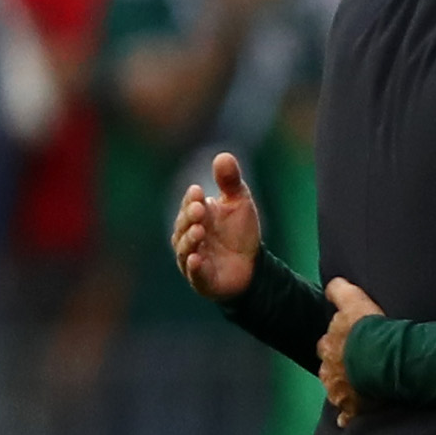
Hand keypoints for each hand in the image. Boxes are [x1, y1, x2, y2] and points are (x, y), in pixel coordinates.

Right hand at [173, 152, 261, 301]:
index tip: (198, 191)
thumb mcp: (239, 203)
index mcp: (196, 217)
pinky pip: (194, 273)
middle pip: (183, 226)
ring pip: (184, 249)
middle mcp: (189, 237)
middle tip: (199, 210)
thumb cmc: (240, 232)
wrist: (253, 266)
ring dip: (190, 240)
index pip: (189, 206)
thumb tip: (223, 155)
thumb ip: (230, 182)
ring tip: (199, 231)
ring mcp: (193, 258)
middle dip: (189, 217)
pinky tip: (196, 259)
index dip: (191, 200)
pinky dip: (193, 266)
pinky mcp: (202, 279)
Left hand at [319, 277, 380, 422]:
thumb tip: (331, 285)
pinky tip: (349, 418)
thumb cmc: (369, 330)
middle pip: (329, 370)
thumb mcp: (354, 300)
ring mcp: (339, 392)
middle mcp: (328, 372)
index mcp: (327, 346)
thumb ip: (339, 291)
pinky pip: (346, 416)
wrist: (385, 358)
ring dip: (343, 390)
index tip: (348, 342)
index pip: (326, 344)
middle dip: (338, 368)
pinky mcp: (353, 408)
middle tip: (354, 365)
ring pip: (336, 392)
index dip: (336, 342)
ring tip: (357, 388)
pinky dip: (347, 417)